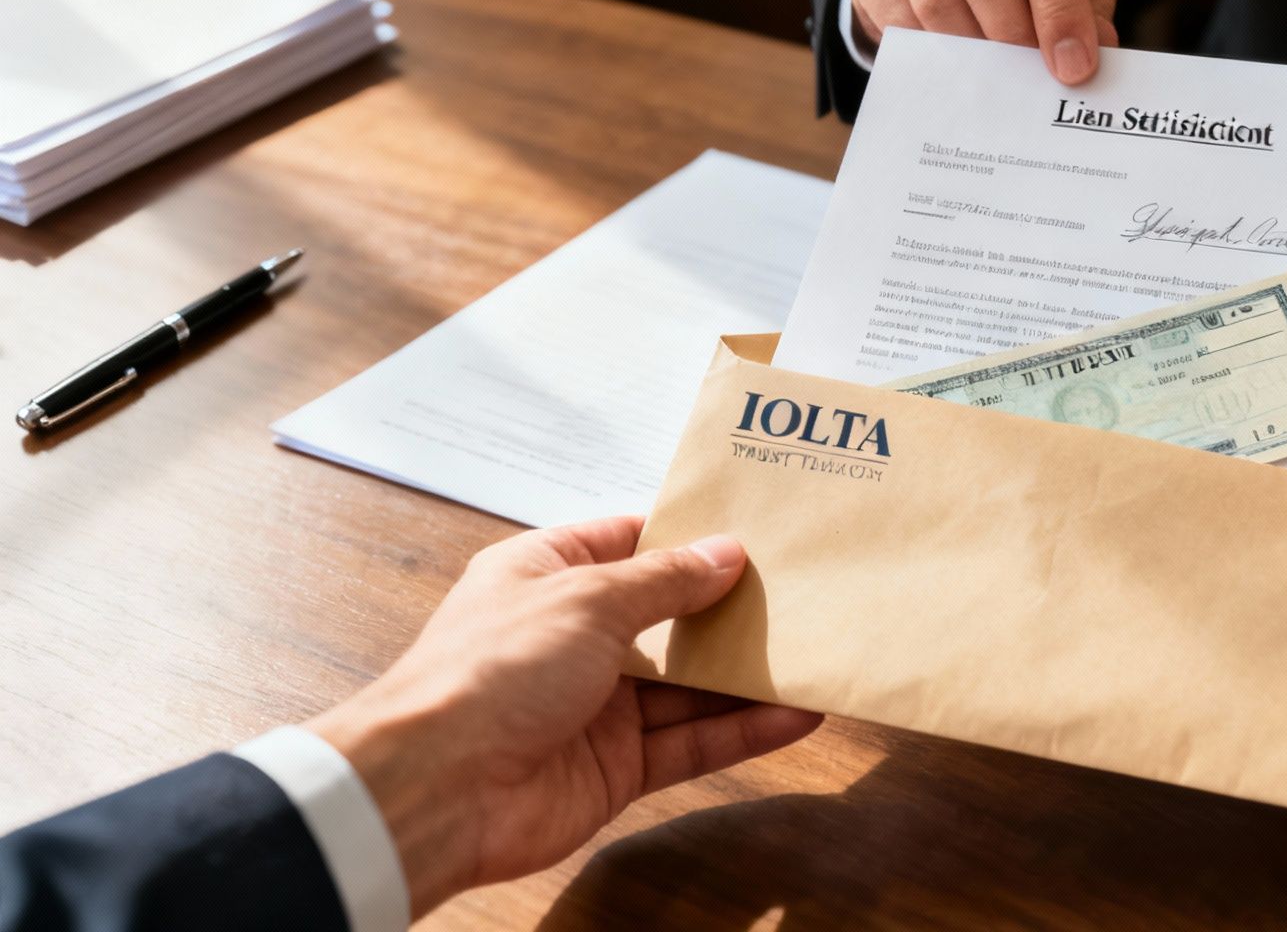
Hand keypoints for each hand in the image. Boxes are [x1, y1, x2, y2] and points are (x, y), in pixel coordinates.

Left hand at [306, 517, 821, 917]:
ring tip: (814, 651)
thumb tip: (724, 554)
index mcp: (543, 576)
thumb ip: (664, 581)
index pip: (625, 544)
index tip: (752, 529)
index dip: (685, 537)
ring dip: (747, 674)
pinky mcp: (616, 766)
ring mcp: (595, 705)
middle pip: (667, 617)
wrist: (439, 789)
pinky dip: (742, 730)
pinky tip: (795, 715)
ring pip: (689, 685)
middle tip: (800, 590)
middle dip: (727, 609)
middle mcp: (570, 638)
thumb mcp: (587, 599)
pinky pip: (691, 742)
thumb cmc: (489, 672)